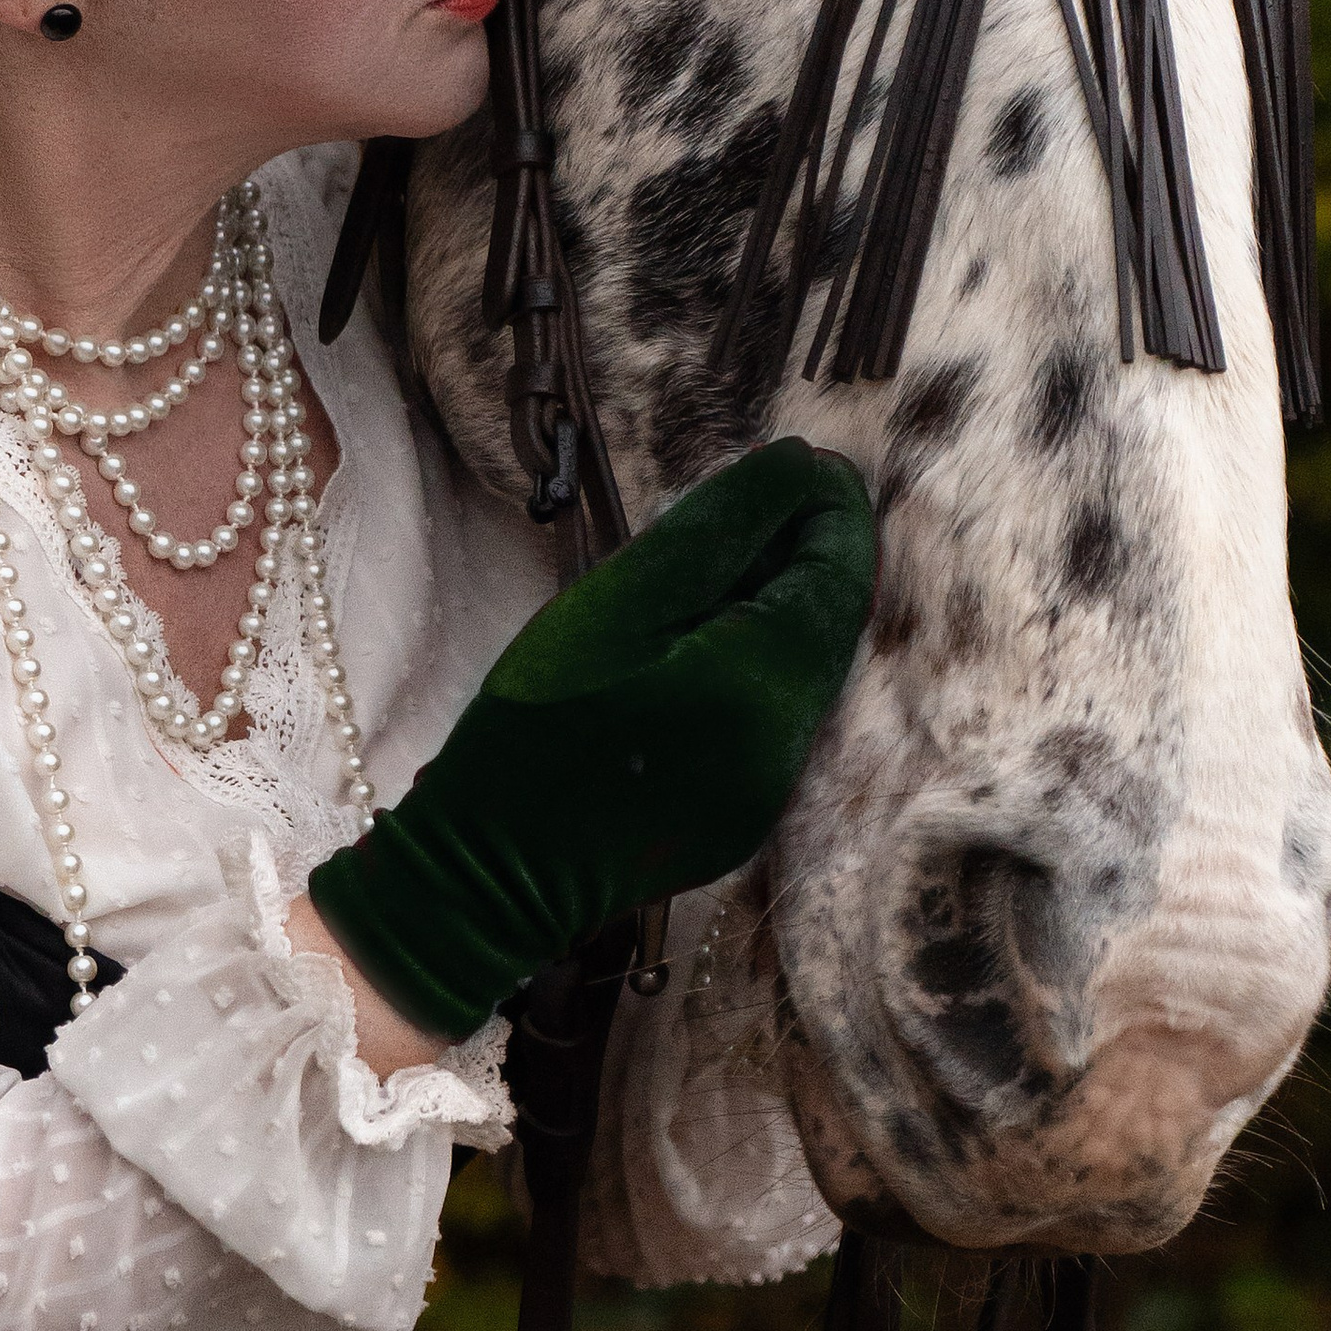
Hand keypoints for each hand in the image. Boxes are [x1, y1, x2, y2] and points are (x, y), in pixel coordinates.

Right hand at [307, 440, 874, 1044]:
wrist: (493, 867)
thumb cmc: (539, 724)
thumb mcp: (618, 603)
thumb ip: (716, 529)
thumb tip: (797, 469)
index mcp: (765, 686)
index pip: (837, 575)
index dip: (830, 509)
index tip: (805, 463)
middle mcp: (790, 744)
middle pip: (828, 625)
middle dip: (808, 553)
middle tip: (764, 497)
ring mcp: (770, 789)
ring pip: (803, 671)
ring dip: (780, 607)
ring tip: (724, 561)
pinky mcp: (744, 815)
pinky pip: (772, 716)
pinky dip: (754, 664)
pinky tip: (698, 641)